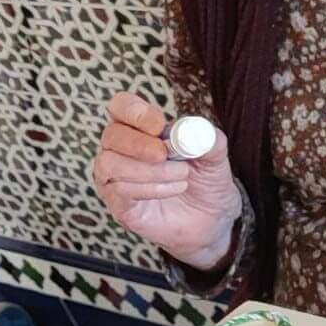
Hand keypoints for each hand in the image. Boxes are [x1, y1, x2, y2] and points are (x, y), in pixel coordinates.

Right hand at [90, 92, 242, 270]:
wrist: (211, 218)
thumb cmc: (205, 179)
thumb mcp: (215, 154)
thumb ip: (207, 137)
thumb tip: (194, 131)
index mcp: (139, 128)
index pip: (120, 107)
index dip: (134, 111)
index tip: (159, 126)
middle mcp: (120, 150)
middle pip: (111, 135)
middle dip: (138, 144)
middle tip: (165, 154)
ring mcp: (115, 178)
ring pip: (111, 164)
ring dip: (149, 170)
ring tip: (181, 176)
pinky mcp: (119, 204)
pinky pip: (119, 191)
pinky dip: (149, 189)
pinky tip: (173, 190)